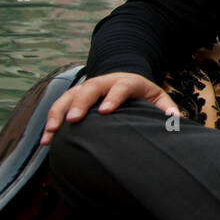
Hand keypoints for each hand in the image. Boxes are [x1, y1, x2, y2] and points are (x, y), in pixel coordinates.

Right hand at [40, 71, 177, 145]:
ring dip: (58, 113)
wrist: (125, 79)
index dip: (113, 98)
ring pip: (69, 96)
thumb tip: (174, 120)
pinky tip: (46, 139)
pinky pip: (59, 107)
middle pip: (89, 89)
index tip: (105, 112)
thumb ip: (166, 108)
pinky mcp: (74, 97)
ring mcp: (86, 88)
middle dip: (80, 104)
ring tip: (51, 133)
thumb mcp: (157, 97)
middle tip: (73, 120)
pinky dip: (51, 121)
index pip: (120, 87)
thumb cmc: (142, 94)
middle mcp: (103, 82)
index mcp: (126, 81)